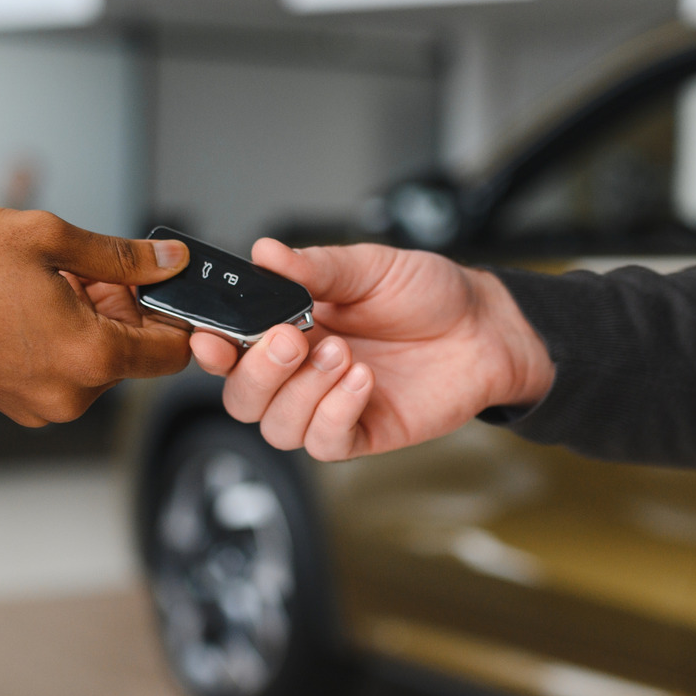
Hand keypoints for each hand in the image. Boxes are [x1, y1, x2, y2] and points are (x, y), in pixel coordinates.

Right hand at [0, 208, 192, 425]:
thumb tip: (169, 261)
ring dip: (88, 319)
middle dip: (121, 307)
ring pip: (97, 360)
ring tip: (45, 282)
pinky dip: (61, 338)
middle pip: (133, 353)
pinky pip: (63, 370)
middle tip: (81, 268)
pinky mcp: (16, 403)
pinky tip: (29, 304)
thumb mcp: (48, 239)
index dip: (175, 313)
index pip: (173, 352)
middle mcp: (71, 394)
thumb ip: (122, 256)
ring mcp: (41, 404)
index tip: (162, 285)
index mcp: (89, 357)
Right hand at [192, 239, 553, 459]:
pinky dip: (335, 413)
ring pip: (277, 426)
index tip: (211, 337)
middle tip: (292, 339)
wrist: (485, 327)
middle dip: (258, 372)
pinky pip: (324, 443)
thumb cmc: (428, 294)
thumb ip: (315, 267)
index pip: (230, 350)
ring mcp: (329, 406)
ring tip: (344, 354)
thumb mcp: (369, 267)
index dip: (211, 350)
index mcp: (289, 326)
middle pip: (242, 398)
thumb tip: (265, 252)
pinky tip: (362, 381)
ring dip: (302, 391)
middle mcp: (301, 372)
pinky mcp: (363, 432)